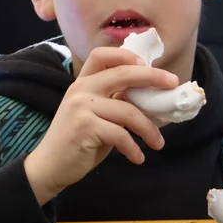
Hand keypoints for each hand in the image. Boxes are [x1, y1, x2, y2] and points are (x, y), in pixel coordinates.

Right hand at [23, 47, 177, 204]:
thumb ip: (113, 102)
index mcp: (82, 83)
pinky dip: (133, 148)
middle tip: (172, 84)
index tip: (147, 64)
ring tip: (158, 143)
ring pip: (128, 111)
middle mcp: (80, 90)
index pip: (102, 55)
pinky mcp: (85, 128)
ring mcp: (81, 107)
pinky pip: (120, 135)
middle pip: (123, 74)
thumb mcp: (94, 115)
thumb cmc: (77, 141)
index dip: (126, 55)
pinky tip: (138, 157)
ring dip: (148, 129)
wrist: (49, 167)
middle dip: (152, 77)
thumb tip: (148, 97)